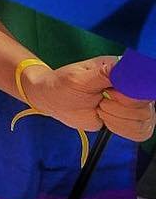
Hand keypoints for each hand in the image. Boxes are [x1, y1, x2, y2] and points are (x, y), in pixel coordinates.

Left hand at [27, 57, 155, 140]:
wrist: (55, 101)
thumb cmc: (63, 85)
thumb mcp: (79, 78)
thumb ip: (104, 73)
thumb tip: (127, 67)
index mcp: (121, 69)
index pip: (143, 84)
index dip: (129, 96)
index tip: (110, 96)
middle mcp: (132, 85)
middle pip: (144, 106)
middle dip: (116, 109)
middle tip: (99, 101)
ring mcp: (134, 103)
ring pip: (143, 120)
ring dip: (116, 119)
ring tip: (100, 108)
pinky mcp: (131, 118)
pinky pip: (139, 131)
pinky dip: (120, 128)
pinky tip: (107, 119)